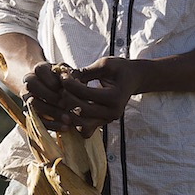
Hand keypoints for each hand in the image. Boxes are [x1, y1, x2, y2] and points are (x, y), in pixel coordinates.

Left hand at [9, 58, 132, 134]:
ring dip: (69, 110)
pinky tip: (72, 107)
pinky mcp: (103, 123)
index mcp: (115, 97)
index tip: (63, 75)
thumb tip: (66, 76)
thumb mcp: (105, 64)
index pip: (86, 93)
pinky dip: (75, 120)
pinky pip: (84, 129)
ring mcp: (108, 120)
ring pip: (80, 123)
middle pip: (81, 110)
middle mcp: (113, 112)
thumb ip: (86, 72)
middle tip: (61, 85)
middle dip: (67, 96)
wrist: (133, 79)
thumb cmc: (119, 69)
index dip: (70, 84)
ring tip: (65, 95)